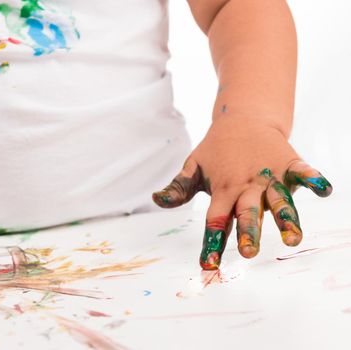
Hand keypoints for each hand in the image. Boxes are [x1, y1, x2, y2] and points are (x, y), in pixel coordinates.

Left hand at [152, 118, 331, 269]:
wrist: (242, 118)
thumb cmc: (215, 150)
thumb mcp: (193, 167)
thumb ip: (178, 188)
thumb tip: (156, 201)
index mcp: (222, 191)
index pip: (215, 220)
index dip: (211, 243)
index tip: (208, 265)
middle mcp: (246, 187)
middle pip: (247, 213)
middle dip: (248, 233)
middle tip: (248, 252)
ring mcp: (269, 175)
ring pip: (278, 200)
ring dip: (286, 218)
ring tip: (293, 238)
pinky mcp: (289, 163)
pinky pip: (303, 172)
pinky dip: (313, 179)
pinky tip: (323, 189)